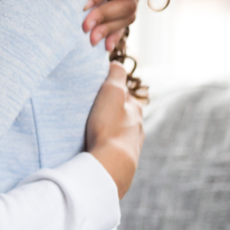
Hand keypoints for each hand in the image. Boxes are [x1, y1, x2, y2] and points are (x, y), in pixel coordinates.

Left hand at [82, 0, 149, 50]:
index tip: (84, 4)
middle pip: (125, 4)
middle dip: (103, 16)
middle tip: (84, 27)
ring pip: (128, 17)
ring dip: (109, 30)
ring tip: (90, 40)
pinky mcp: (128, 11)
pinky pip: (126, 26)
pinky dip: (115, 36)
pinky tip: (106, 48)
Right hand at [85, 62, 143, 198]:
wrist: (111, 166)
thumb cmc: (109, 127)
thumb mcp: (112, 93)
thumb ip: (115, 76)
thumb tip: (116, 63)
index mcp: (136, 111)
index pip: (124, 96)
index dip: (109, 93)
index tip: (96, 95)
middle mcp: (138, 128)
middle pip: (123, 116)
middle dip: (110, 114)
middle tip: (91, 115)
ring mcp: (132, 148)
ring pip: (120, 135)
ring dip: (108, 132)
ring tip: (92, 134)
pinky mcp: (124, 164)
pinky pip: (114, 152)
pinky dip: (106, 148)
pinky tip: (96, 150)